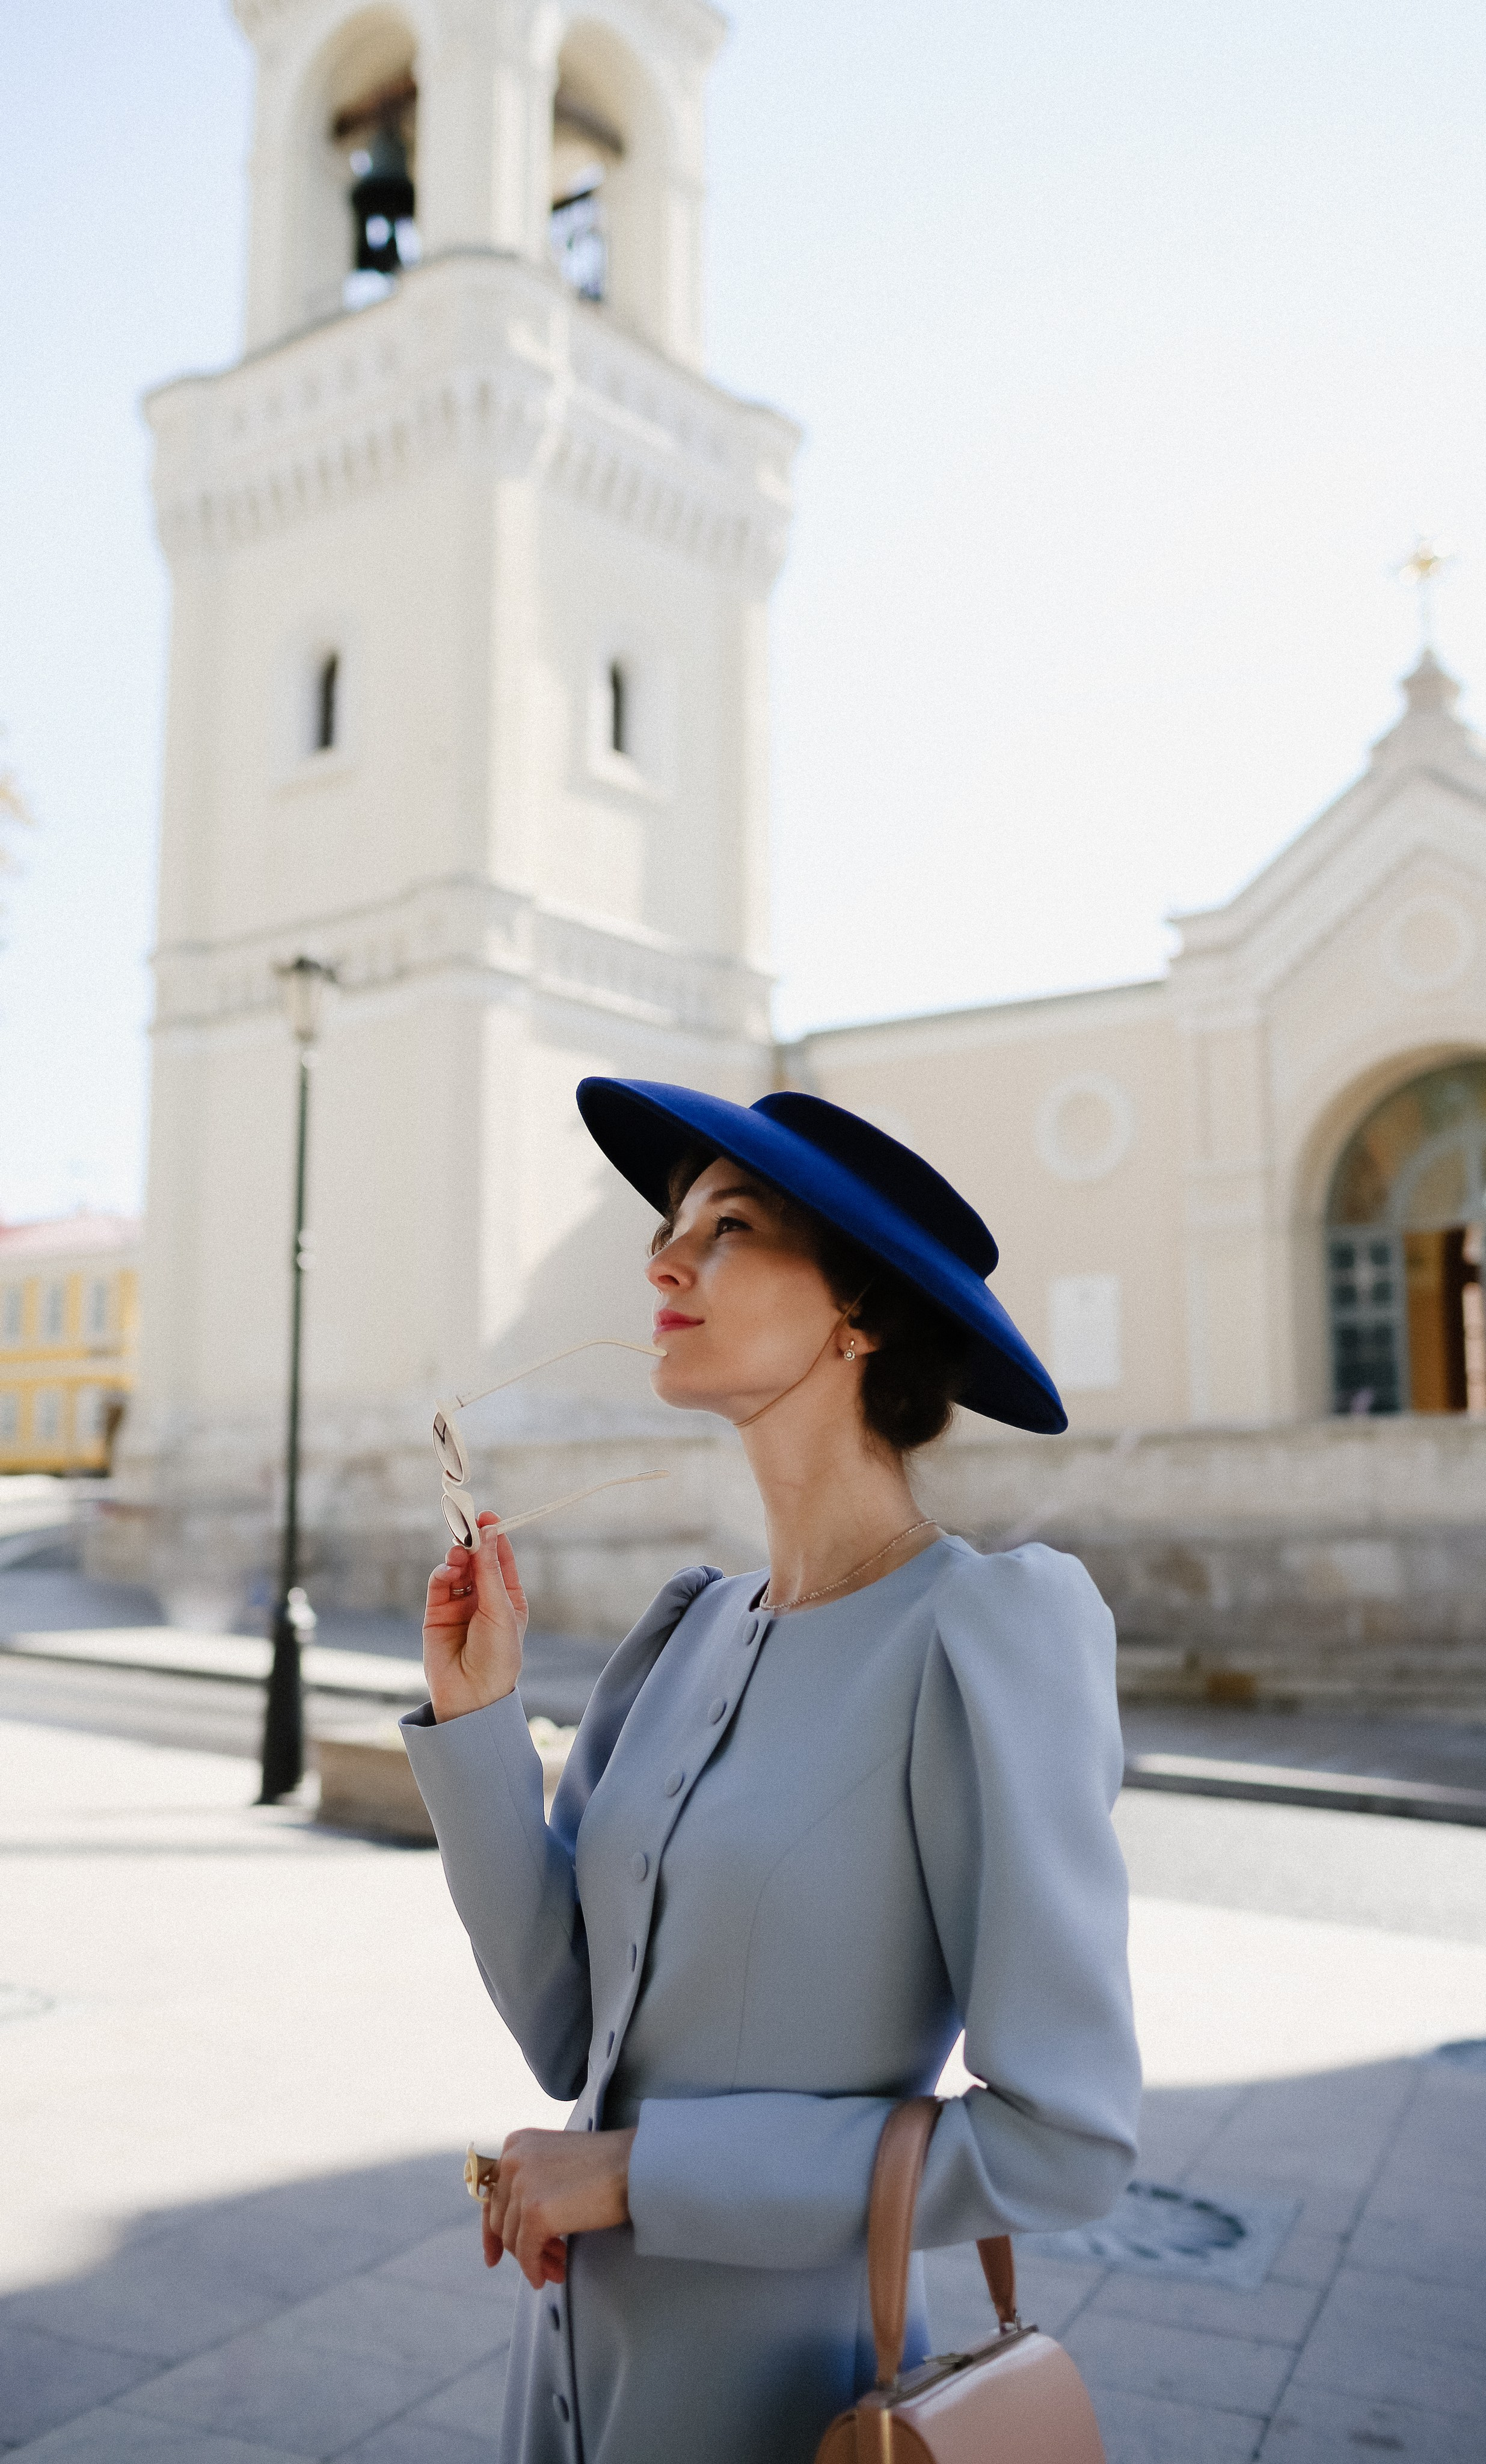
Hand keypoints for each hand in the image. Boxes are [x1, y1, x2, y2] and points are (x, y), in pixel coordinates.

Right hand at [423, 1513, 528, 1720]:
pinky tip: (448, 1570)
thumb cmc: (497, 1656)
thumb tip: (487, 1533)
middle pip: (476, 1559)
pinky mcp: (437, 1612)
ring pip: (456, 1568)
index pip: (501, 1558)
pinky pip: (439, 1583)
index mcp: (508, 1597)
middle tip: (466, 1523)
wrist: (472, 1694)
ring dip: (457, 1555)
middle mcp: (483, 1598)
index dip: (494, 1536)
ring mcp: (459, 1604)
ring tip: (458, 1552)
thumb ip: (490, 1571)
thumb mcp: (500, 1609)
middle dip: (471, 1541)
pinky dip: (442, 1572)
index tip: (487, 1516)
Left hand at [482, 2126, 635, 2287]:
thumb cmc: (605, 2164)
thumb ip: (530, 2181)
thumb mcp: (555, 2161)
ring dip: (535, 2259)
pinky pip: (526, 2253)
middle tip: (551, 2262)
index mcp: (514, 2144)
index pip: (491, 2195)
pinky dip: (535, 2269)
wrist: (634, 2164)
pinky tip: (552, 2276)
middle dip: (523, 2247)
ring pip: (513, 2239)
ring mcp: (521, 2185)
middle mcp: (511, 2160)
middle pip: (502, 2220)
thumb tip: (510, 2227)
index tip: (495, 2257)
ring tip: (558, 2267)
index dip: (491, 2231)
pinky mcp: (535, 2212)